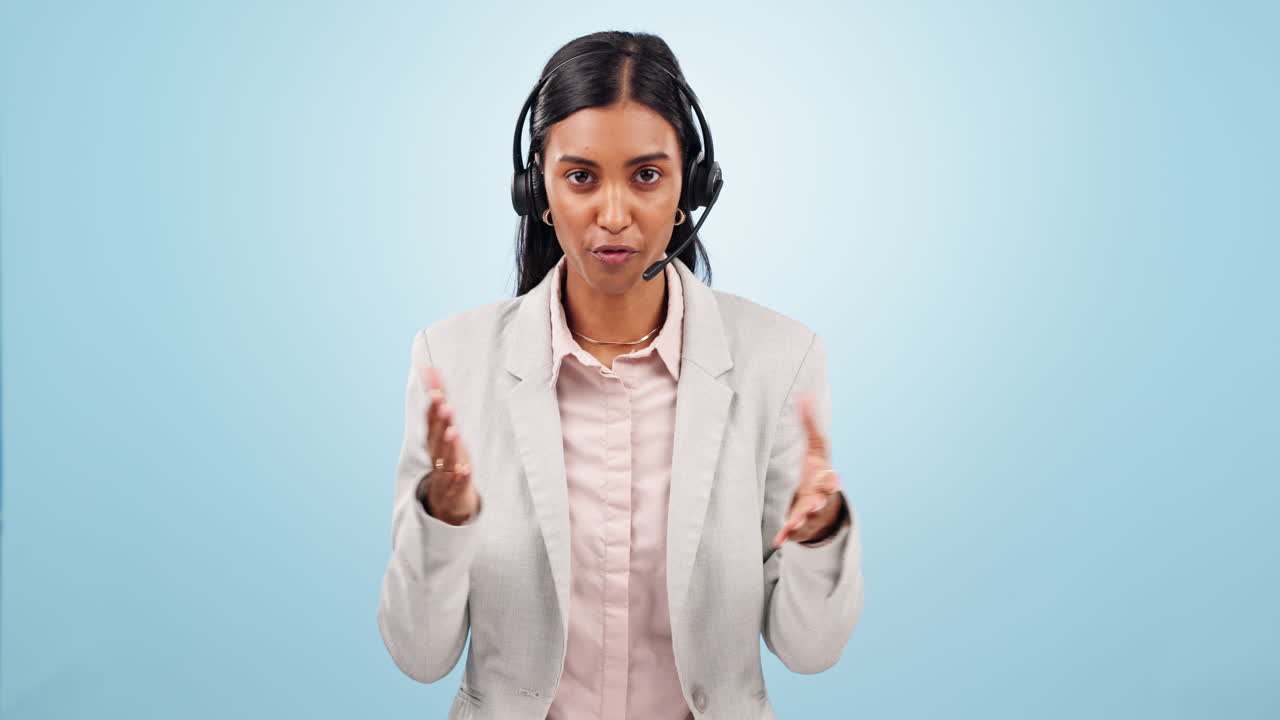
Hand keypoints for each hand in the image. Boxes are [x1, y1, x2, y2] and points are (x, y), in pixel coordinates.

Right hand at [417, 364, 479, 525]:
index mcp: (435, 437)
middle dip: (440, 418)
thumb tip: (429, 367)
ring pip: (445, 456)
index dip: (433, 400)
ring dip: (448, 443)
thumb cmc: (447, 456)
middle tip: (444, 403)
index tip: (435, 384)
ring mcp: (446, 470)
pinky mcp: (456, 487)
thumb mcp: (444, 429)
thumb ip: (438, 401)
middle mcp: (437, 451)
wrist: (446, 499)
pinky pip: (458, 481)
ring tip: (453, 431)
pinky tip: (466, 469)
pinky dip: (461, 475)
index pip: (432, 415)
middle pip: (437, 433)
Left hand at [772, 392, 843, 547]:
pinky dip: (786, 536)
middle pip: (822, 500)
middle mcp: (820, 497)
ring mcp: (810, 513)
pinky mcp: (798, 526)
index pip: (831, 479)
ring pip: (807, 517)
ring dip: (802, 519)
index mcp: (824, 478)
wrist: (819, 504)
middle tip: (815, 501)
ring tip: (795, 523)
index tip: (832, 478)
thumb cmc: (815, 472)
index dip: (831, 479)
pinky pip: (792, 532)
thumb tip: (804, 393)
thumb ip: (809, 424)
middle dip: (819, 500)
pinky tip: (778, 541)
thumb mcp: (815, 449)